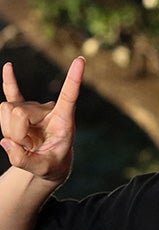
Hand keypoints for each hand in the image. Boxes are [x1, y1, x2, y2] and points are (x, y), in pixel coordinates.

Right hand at [0, 58, 83, 182]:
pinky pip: (12, 93)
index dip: (74, 79)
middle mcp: (48, 109)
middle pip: (18, 112)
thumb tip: (7, 142)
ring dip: (9, 130)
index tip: (81, 60)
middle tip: (27, 146)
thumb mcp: (43, 170)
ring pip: (6, 110)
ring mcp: (34, 109)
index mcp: (64, 119)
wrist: (47, 164)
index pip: (69, 95)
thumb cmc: (52, 165)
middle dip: (15, 133)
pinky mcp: (21, 109)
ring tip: (24, 141)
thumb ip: (25, 160)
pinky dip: (10, 81)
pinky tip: (8, 67)